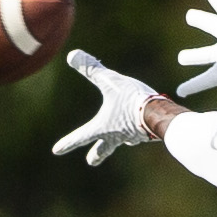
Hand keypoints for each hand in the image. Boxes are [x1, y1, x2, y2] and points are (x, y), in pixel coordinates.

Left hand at [53, 50, 157, 165]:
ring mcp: (133, 137)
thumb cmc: (132, 99)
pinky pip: (141, 132)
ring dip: (122, 138)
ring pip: (125, 139)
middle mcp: (116, 136)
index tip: (56, 151)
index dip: (67, 143)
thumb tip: (72, 55)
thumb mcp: (110, 81)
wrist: (161, 114)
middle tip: (91, 161)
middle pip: (103, 150)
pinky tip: (145, 123)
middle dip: (97, 155)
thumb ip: (91, 69)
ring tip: (126, 135)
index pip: (80, 137)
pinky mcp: (148, 134)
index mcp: (102, 128)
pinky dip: (139, 129)